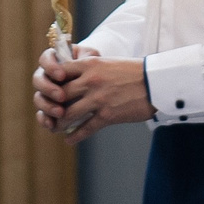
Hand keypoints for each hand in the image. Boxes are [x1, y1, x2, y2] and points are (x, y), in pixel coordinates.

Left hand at [32, 47, 153, 139]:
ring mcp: (98, 99)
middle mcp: (90, 81)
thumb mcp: (108, 63)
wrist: (155, 82)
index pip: (60, 72)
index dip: (52, 82)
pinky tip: (69, 140)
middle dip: (51, 105)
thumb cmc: (134, 71)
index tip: (49, 90)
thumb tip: (75, 79)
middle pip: (60, 94)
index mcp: (90, 65)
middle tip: (49, 112)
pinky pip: (85, 128)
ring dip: (59, 122)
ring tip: (56, 127)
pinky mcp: (107, 115)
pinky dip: (75, 136)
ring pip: (69, 113)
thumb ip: (90, 69)